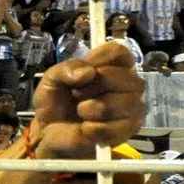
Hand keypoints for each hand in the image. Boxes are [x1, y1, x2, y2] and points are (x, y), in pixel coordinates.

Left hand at [30, 42, 144, 158]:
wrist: (50, 133)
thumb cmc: (56, 103)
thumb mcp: (51, 80)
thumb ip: (65, 69)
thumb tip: (87, 72)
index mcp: (113, 65)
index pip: (118, 51)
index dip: (97, 60)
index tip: (80, 74)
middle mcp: (129, 83)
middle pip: (124, 76)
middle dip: (92, 87)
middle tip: (77, 95)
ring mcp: (133, 106)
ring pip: (124, 102)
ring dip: (92, 109)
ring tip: (82, 111)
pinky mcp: (129, 129)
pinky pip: (115, 127)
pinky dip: (93, 129)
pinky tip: (86, 128)